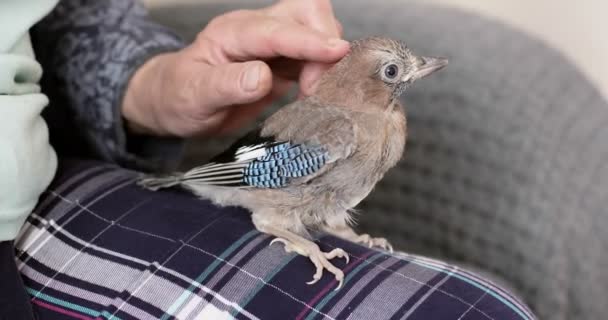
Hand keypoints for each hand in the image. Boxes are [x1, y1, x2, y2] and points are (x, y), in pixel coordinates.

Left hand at [122, 0, 347, 136]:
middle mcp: (256, 30)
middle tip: (316, 87)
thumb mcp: (194, 95)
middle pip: (305, 12)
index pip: (277, 30)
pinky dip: (324, 71)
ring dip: (327, 59)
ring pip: (316, 30)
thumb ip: (226, 85)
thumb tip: (262, 77)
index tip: (337, 52)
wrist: (175, 102)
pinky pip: (315, 55)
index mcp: (232, 33)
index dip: (309, 40)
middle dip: (322, 43)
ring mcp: (272, 44)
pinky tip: (314, 94)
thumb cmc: (179, 95)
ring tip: (314, 93)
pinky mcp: (284, 61)